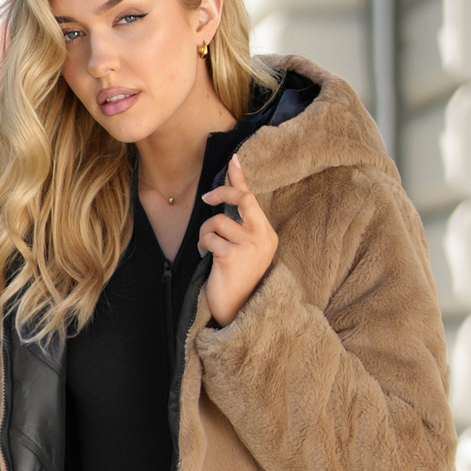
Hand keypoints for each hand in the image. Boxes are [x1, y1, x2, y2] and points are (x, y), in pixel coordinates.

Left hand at [198, 155, 277, 327]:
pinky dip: (204, 245)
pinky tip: (208, 258)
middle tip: (206, 198)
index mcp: (267, 235)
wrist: (238, 311)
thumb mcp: (245, 249)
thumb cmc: (238, 280)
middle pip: (242, 198)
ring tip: (209, 249)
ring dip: (207, 233)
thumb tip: (227, 199)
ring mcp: (249, 246)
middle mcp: (262, 237)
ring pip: (218, 221)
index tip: (233, 159)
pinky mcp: (232, 255)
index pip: (252, 199)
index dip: (240, 178)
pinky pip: (210, 237)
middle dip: (222, 192)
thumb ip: (241, 226)